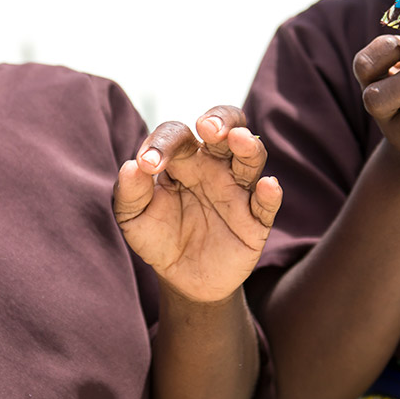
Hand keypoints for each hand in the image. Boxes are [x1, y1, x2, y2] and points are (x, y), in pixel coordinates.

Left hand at [113, 106, 281, 302]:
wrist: (181, 279)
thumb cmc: (157, 237)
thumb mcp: (133, 218)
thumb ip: (129, 192)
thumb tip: (132, 166)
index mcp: (183, 159)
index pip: (177, 134)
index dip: (162, 143)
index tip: (147, 164)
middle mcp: (214, 166)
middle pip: (228, 127)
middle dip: (222, 119)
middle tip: (207, 127)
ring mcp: (237, 191)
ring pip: (252, 157)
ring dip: (248, 146)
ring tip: (238, 139)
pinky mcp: (255, 220)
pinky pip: (266, 203)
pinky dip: (270, 193)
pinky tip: (267, 185)